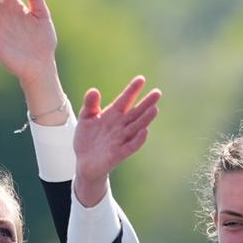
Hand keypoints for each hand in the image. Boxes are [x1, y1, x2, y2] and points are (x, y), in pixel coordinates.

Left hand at [73, 76, 160, 207]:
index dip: (132, 90)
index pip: (124, 100)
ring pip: (136, 127)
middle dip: (146, 103)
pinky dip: (138, 139)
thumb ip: (90, 105)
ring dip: (145, 119)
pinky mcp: (118, 154)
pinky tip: (144, 131)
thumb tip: (94, 90)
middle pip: (136, 113)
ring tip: (154, 109)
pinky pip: (131, 146)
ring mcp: (121, 140)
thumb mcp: (86, 118)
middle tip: (158, 92)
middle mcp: (120, 126)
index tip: (141, 79)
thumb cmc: (87, 139)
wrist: (84, 163)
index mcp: (112, 116)